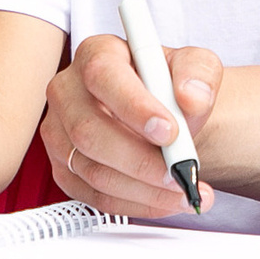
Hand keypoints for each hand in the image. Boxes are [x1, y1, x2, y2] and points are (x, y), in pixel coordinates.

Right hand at [42, 35, 219, 217]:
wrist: (163, 117)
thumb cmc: (171, 87)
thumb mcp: (196, 65)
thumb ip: (199, 73)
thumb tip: (191, 97)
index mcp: (96, 54)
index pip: (103, 75)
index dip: (134, 106)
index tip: (169, 131)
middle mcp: (69, 91)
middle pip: (88, 130)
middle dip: (140, 159)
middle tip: (179, 170)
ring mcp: (60, 133)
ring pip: (92, 170)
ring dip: (144, 188)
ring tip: (183, 189)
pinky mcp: (65, 169)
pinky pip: (94, 196)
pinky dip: (135, 204)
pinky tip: (165, 199)